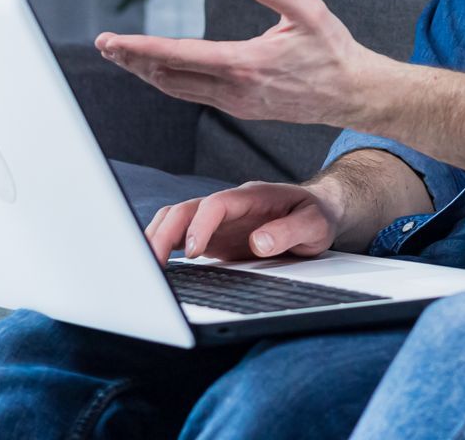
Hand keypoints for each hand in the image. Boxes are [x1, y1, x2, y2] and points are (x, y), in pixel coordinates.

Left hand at [96, 0, 394, 128]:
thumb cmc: (333, 50)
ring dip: (148, 73)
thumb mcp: (309, 10)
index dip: (141, 49)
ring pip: (179, 89)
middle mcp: (235, 88)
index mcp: (246, 63)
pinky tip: (161, 71)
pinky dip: (171, 82)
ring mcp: (237, 102)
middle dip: (133, 61)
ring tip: (123, 57)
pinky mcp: (243, 107)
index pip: (179, 56)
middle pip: (169, 77)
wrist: (353, 93)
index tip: (111, 41)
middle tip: (105, 45)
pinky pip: (196, 95)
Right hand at [144, 180, 341, 265]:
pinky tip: (154, 266)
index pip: (216, 204)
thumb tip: (260, 242)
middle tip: (153, 264)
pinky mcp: (213, 235)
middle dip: (165, 233)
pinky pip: (181, 235)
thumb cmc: (316, 215)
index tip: (194, 251)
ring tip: (146, 267)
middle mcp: (230, 204)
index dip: (201, 225)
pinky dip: (163, 247)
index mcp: (252, 196)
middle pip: (186, 209)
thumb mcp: (315, 224)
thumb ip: (290, 231)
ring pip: (177, 219)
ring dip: (157, 238)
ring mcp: (218, 220)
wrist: (318, 210)